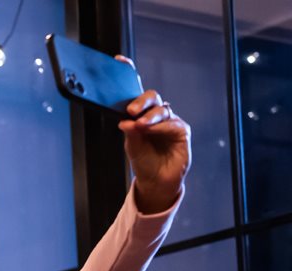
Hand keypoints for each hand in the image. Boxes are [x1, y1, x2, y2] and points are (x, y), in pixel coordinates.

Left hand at [115, 58, 190, 214]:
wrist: (156, 180)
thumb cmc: (143, 160)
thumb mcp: (131, 146)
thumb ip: (129, 132)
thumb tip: (125, 120)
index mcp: (140, 114)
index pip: (136, 91)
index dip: (129, 73)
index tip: (118, 61)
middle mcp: (155, 114)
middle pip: (151, 97)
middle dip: (141, 100)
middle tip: (131, 110)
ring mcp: (169, 121)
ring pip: (161, 110)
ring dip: (150, 116)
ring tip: (140, 124)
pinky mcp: (181, 131)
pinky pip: (172, 124)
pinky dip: (161, 127)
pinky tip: (153, 130)